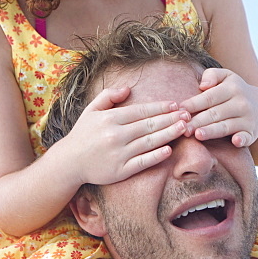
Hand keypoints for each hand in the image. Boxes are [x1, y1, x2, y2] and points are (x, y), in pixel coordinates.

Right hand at [65, 86, 189, 185]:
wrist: (69, 162)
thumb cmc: (83, 134)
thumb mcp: (91, 111)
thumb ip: (108, 96)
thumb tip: (128, 88)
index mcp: (110, 119)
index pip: (141, 110)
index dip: (160, 107)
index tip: (176, 104)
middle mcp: (115, 135)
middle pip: (149, 125)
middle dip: (171, 118)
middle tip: (188, 114)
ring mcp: (119, 154)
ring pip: (149, 142)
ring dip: (169, 134)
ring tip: (185, 127)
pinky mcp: (120, 170)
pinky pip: (142, 162)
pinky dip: (156, 156)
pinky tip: (169, 150)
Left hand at [179, 68, 257, 147]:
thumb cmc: (235, 91)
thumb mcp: (226, 77)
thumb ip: (212, 75)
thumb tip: (202, 85)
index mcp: (232, 88)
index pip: (209, 97)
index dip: (193, 104)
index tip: (180, 110)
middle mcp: (240, 103)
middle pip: (215, 113)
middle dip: (197, 121)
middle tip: (183, 128)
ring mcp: (247, 119)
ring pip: (226, 126)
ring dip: (212, 131)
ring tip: (197, 135)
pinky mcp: (251, 133)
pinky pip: (246, 137)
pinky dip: (242, 139)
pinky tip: (236, 141)